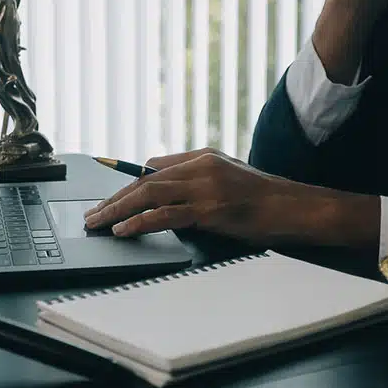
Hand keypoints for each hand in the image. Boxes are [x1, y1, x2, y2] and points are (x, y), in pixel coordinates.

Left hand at [83, 149, 380, 247]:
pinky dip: (140, 222)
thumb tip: (161, 175)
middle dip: (114, 199)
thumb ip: (197, 175)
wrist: (295, 208)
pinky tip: (125, 230)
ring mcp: (204, 188)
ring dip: (118, 210)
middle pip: (145, 180)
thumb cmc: (264, 198)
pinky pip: (165, 215)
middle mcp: (200, 167)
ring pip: (149, 194)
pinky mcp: (210, 209)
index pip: (154, 168)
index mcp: (203, 157)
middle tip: (92, 215)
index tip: (106, 201)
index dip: (126, 185)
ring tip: (99, 223)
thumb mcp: (228, 176)